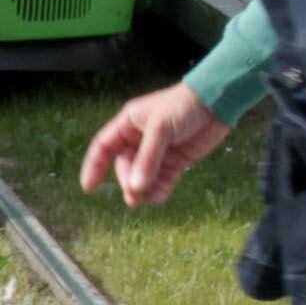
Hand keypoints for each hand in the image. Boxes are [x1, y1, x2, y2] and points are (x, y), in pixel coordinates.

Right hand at [79, 84, 231, 210]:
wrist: (216, 102)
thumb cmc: (182, 106)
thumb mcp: (161, 129)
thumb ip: (147, 159)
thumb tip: (134, 188)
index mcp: (128, 124)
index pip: (103, 146)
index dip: (94, 167)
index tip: (89, 188)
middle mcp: (140, 139)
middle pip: (124, 165)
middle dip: (127, 181)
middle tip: (133, 196)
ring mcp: (158, 152)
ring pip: (143, 176)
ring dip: (142, 190)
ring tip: (144, 202)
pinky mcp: (176, 161)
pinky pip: (163, 180)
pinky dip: (159, 191)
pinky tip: (158, 198)